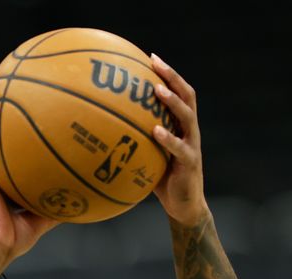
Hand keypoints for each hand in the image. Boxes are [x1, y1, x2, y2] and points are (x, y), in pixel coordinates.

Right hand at [0, 104, 59, 267]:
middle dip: (5, 125)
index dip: (23, 143)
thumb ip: (59, 206)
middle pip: (0, 146)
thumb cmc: (18, 236)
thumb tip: (83, 198)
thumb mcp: (45, 218)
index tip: (35, 124)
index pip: (15, 160)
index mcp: (10, 185)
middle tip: (17, 101)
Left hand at [150, 53, 209, 226]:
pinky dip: (168, 138)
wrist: (184, 207)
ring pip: (188, 116)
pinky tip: (154, 131)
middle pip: (187, 96)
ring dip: (172, 101)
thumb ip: (133, 142)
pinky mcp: (190, 164)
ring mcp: (192, 146)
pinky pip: (180, 148)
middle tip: (155, 62)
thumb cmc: (162, 180)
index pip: (179, 93)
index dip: (168, 75)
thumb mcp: (147, 156)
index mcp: (181, 126)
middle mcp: (190, 131)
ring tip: (157, 89)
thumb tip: (99, 134)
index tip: (151, 58)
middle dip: (172, 77)